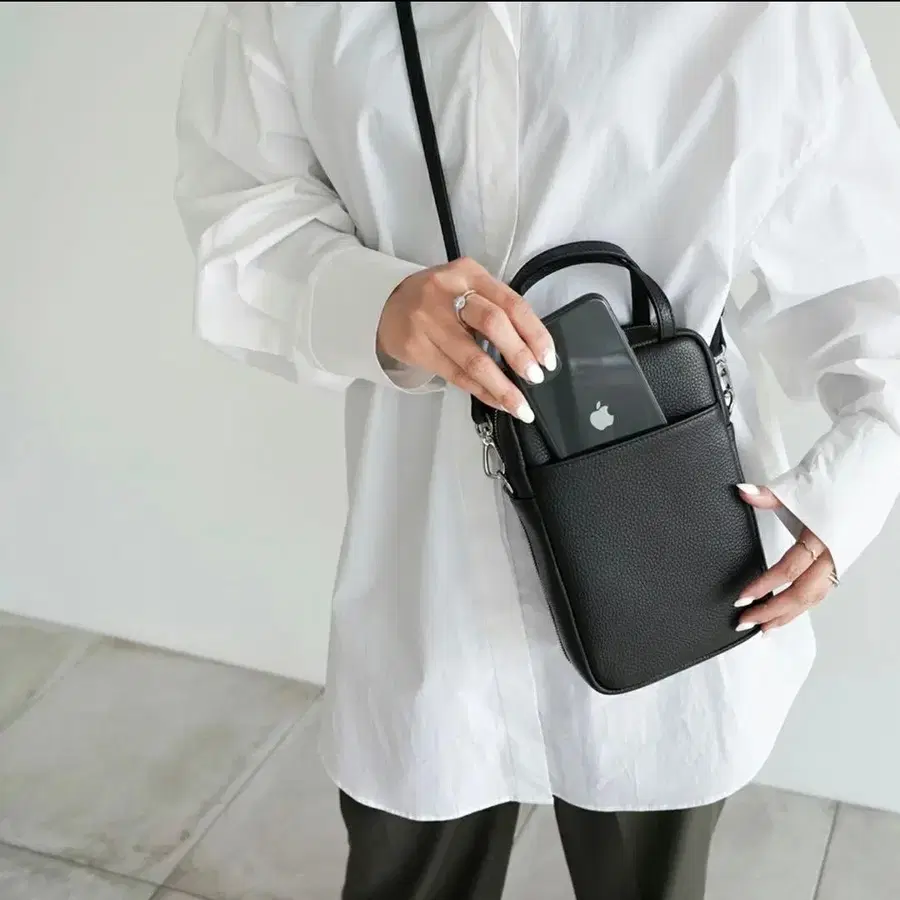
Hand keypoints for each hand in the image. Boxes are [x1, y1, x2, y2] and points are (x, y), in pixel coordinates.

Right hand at [377, 257, 556, 420]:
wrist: (385, 305)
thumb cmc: (437, 300)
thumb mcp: (466, 287)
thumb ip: (495, 308)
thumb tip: (532, 350)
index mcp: (468, 273)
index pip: (511, 303)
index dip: (534, 333)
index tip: (547, 358)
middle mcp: (447, 293)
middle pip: (493, 324)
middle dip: (519, 355)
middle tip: (535, 378)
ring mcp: (428, 320)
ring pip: (473, 358)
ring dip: (501, 386)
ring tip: (520, 406)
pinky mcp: (415, 346)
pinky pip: (455, 375)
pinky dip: (481, 391)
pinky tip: (497, 401)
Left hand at [735, 484, 838, 632]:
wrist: (875, 462)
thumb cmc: (842, 472)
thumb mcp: (799, 482)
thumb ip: (767, 494)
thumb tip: (742, 493)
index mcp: (823, 536)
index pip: (789, 570)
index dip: (764, 586)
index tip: (742, 599)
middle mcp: (836, 552)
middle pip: (802, 593)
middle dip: (773, 612)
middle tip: (746, 622)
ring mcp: (843, 556)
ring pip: (815, 595)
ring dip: (790, 613)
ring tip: (766, 627)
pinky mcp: (845, 554)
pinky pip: (824, 587)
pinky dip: (805, 602)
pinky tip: (792, 608)